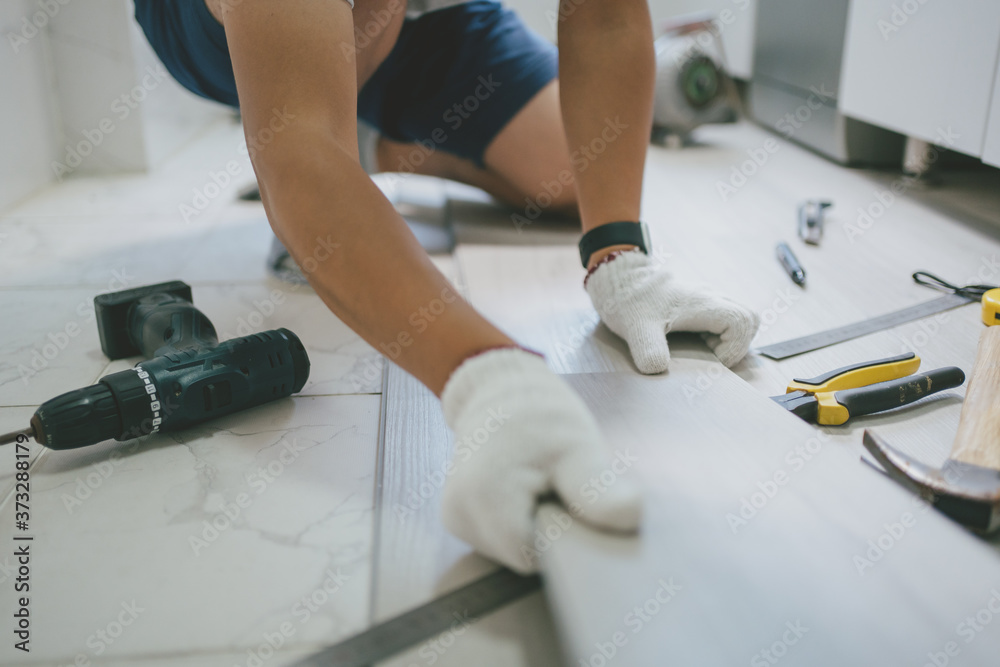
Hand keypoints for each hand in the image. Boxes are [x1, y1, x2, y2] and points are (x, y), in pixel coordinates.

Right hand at [440, 348, 641, 573]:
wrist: (499, 391)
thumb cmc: (540, 415)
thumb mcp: (579, 445)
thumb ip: (598, 487)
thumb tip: (630, 514)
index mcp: (485, 497)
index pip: (539, 557)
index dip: (565, 534)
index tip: (570, 498)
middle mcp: (459, 513)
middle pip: (524, 555)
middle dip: (549, 531)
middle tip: (557, 487)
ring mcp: (455, 518)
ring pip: (513, 550)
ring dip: (534, 526)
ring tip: (538, 486)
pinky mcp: (458, 518)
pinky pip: (501, 539)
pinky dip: (518, 522)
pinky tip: (522, 493)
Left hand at [586, 250, 759, 372]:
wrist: (618, 277)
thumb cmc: (629, 299)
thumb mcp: (636, 328)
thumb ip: (648, 350)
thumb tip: (659, 371)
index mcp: (702, 303)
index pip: (742, 321)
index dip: (735, 347)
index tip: (713, 360)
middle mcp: (710, 298)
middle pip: (748, 318)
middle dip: (739, 344)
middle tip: (714, 357)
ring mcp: (706, 298)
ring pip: (738, 316)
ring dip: (729, 339)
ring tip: (704, 351)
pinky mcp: (698, 302)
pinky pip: (723, 317)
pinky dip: (718, 334)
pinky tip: (695, 343)